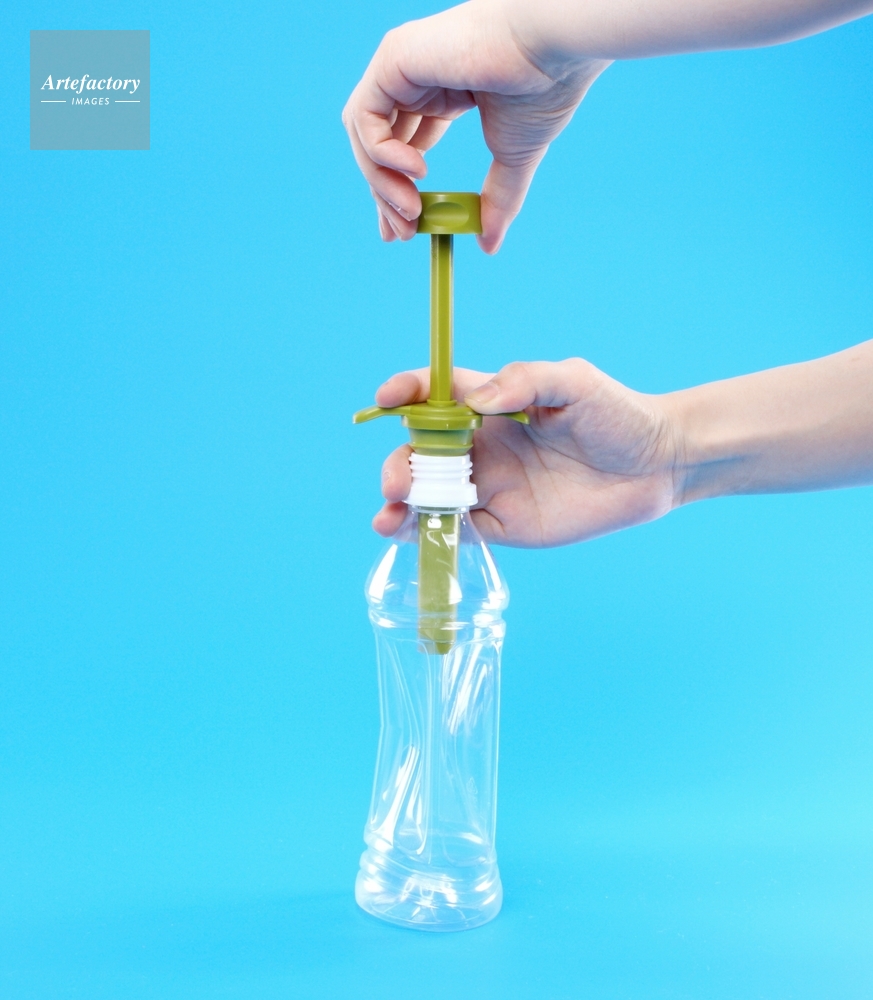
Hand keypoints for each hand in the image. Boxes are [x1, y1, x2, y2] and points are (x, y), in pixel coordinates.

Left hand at [341, 2, 608, 253]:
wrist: (553, 49)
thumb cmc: (542, 88)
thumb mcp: (514, 158)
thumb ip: (496, 200)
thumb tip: (489, 246)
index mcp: (440, 92)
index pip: (401, 145)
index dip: (397, 189)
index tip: (406, 230)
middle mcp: (415, 77)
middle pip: (377, 144)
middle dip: (384, 194)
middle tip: (402, 233)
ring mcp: (400, 66)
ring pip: (363, 136)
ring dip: (381, 183)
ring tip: (411, 211)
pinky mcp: (392, 59)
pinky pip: (365, 118)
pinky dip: (381, 153)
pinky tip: (417, 172)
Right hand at [373, 360, 679, 546]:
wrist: (656, 465)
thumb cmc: (617, 414)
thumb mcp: (574, 381)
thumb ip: (524, 381)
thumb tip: (476, 403)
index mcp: (491, 406)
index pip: (435, 395)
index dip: (405, 392)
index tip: (385, 399)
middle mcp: (482, 447)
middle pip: (421, 453)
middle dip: (399, 464)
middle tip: (397, 482)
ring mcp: (491, 487)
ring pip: (430, 496)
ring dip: (401, 504)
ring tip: (388, 514)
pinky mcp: (504, 525)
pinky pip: (457, 529)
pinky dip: (427, 534)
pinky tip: (408, 535)